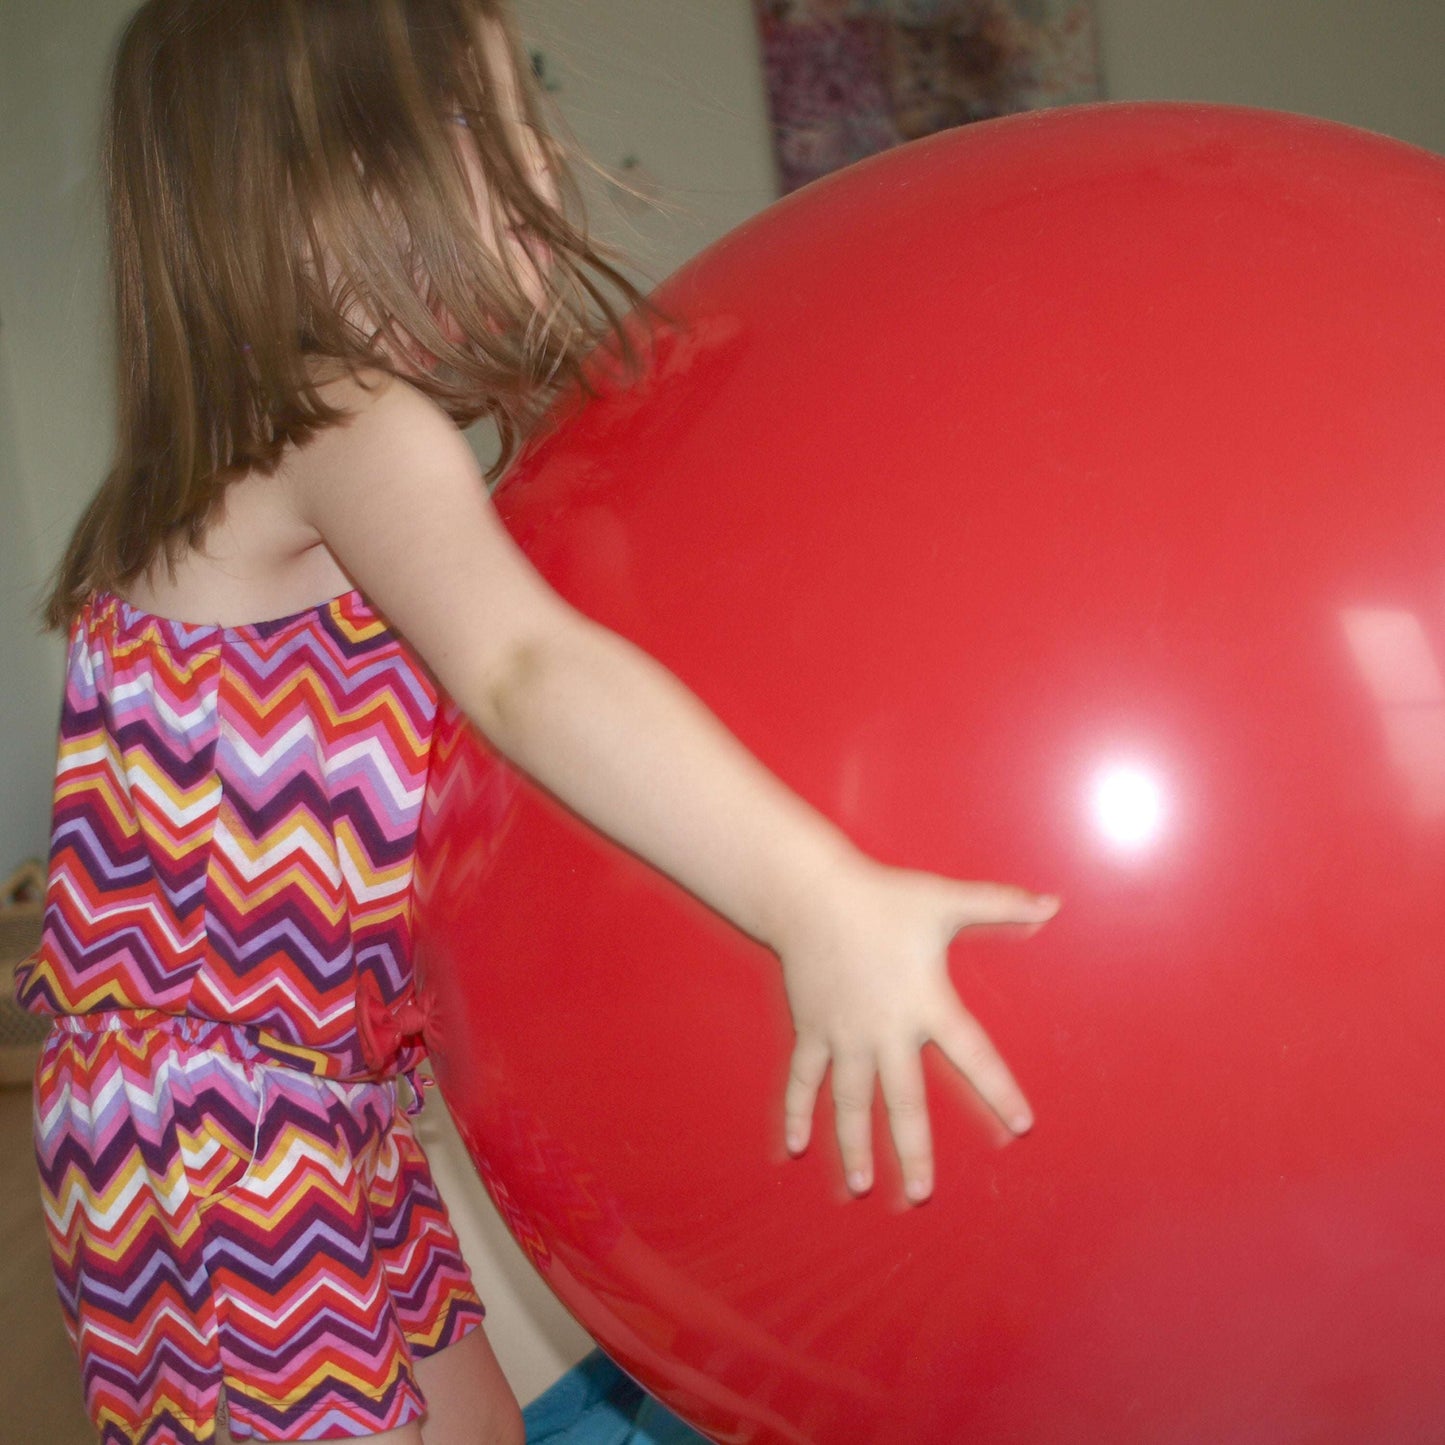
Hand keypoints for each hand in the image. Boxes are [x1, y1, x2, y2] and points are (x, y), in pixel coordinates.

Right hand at [778, 858, 1057, 1204]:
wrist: (811, 894)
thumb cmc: (883, 897)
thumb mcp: (946, 899)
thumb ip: (1002, 903)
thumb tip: (1055, 903)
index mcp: (926, 1003)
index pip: (974, 1055)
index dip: (999, 1089)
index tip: (1022, 1124)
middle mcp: (885, 1029)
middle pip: (903, 1101)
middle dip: (913, 1150)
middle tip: (922, 1192)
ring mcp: (844, 1034)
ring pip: (851, 1101)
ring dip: (855, 1145)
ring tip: (861, 1186)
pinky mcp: (812, 1028)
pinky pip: (804, 1078)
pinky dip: (797, 1111)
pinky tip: (797, 1145)